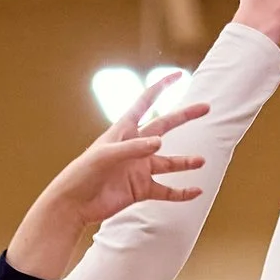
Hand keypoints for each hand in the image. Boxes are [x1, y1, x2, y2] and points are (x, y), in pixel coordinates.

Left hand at [66, 79, 212, 228]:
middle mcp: (136, 147)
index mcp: (124, 130)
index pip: (145, 102)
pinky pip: (166, 190)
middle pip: (165, 126)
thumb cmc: (83, 173)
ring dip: (185, 162)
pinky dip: (181, 192)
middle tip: (205, 108)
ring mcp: (139, 169)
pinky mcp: (141, 189)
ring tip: (200, 161)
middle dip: (184, 116)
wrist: (74, 204)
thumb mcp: (106, 156)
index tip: (178, 76)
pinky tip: (196, 191)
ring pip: (169, 162)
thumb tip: (160, 142)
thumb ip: (133, 148)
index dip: (161, 87)